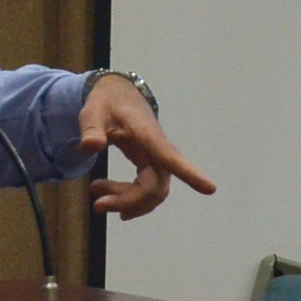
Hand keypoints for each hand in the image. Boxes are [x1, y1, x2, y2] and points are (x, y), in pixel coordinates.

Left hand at [79, 75, 216, 218]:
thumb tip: (90, 147)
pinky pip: (148, 190)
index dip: (190, 173)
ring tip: (97, 196)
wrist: (117, 95)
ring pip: (152, 192)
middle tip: (97, 204)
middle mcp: (158, 150)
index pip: (170, 157)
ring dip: (128, 202)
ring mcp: (157, 159)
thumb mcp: (93, 110)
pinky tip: (110, 199)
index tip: (210, 189)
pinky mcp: (152, 165)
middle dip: (129, 200)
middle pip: (155, 186)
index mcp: (148, 135)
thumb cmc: (107, 102)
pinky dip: (131, 200)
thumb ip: (91, 128)